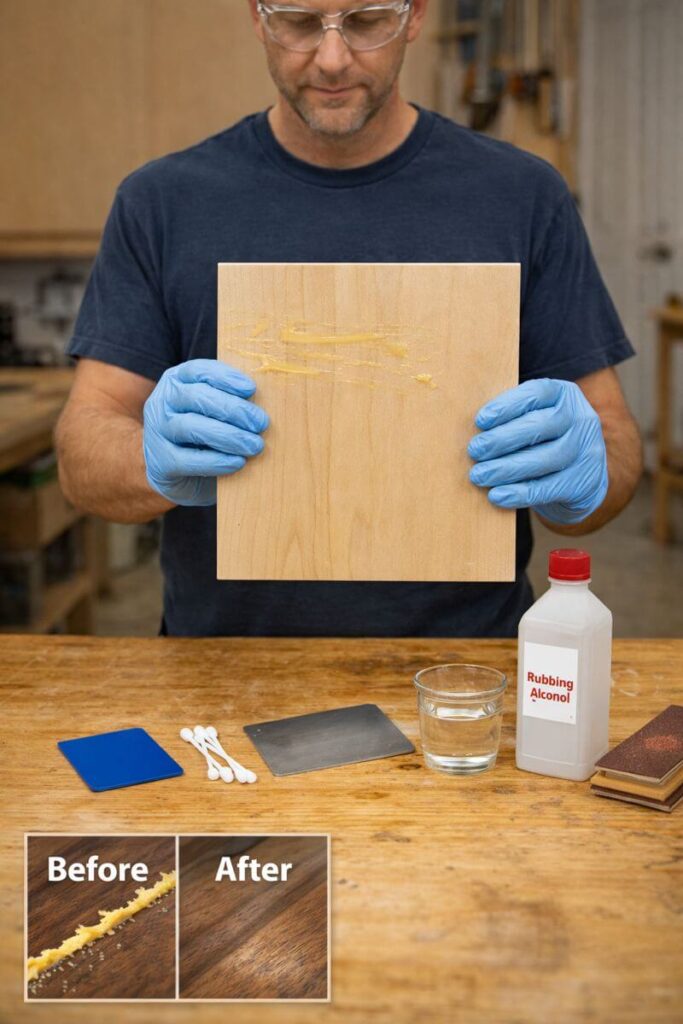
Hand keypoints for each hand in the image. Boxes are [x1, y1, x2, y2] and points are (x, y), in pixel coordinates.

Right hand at [143, 359, 268, 506]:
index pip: (198, 370)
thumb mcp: (216, 412)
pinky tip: (237, 462)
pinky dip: (215, 461)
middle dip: (233, 409)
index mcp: (177, 381)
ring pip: (191, 427)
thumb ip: (232, 401)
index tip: (251, 389)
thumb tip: (262, 404)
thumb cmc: (205, 437)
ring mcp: (157, 432)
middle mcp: (162, 402)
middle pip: (196, 397)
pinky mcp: (160, 462)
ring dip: (228, 436)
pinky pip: (188, 459)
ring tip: (254, 445)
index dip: (225, 377)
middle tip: (261, 423)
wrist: (178, 475)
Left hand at [467, 378, 607, 524]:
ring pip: (546, 458)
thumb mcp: (534, 419)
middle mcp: (581, 419)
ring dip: (507, 468)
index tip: (480, 420)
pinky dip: (520, 492)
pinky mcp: (584, 482)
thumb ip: (510, 418)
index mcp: (564, 395)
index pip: (537, 392)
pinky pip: (550, 488)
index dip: (507, 405)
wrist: (581, 478)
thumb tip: (473, 430)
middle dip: (503, 438)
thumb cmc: (544, 441)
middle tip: (474, 450)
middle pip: (542, 425)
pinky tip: (497, 495)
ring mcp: (587, 451)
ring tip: (479, 475)